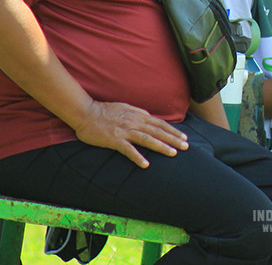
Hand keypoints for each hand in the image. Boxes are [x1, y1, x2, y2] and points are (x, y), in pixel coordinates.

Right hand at [73, 100, 188, 168]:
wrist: (85, 112)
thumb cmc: (104, 110)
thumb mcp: (124, 107)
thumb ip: (137, 112)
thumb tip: (148, 115)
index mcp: (138, 115)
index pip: (160, 123)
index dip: (173, 130)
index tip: (184, 137)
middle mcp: (134, 122)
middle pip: (158, 131)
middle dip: (173, 139)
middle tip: (186, 147)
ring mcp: (125, 131)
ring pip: (147, 139)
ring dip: (161, 146)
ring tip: (173, 154)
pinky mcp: (114, 139)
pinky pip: (128, 149)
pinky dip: (138, 156)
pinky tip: (146, 164)